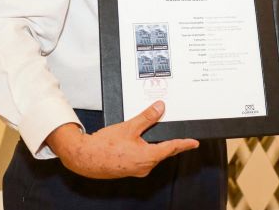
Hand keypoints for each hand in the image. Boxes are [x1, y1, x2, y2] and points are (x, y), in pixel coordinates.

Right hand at [46, 101, 198, 178]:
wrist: (84, 158)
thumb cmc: (103, 146)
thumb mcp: (128, 127)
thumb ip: (146, 117)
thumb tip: (160, 108)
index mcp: (147, 157)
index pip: (172, 148)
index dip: (184, 144)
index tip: (194, 143)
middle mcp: (144, 166)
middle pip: (163, 152)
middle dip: (172, 144)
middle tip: (181, 137)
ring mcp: (137, 170)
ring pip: (153, 155)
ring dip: (157, 146)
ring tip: (157, 135)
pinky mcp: (129, 170)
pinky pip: (143, 159)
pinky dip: (146, 150)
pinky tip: (141, 142)